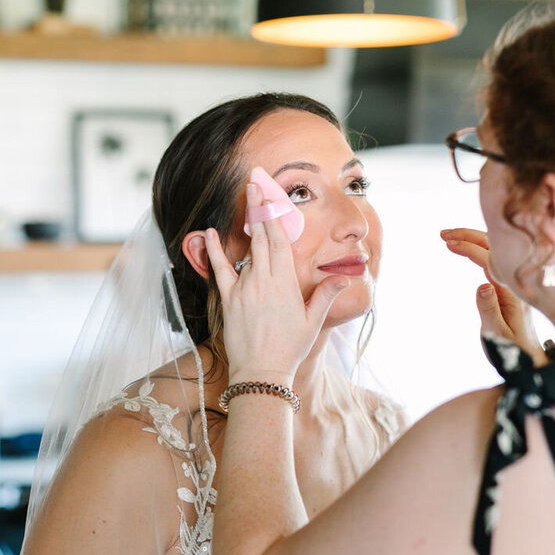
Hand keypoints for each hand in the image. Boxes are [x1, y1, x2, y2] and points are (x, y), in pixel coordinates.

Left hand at [204, 182, 348, 382]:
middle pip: (262, 235)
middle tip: (255, 181)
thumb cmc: (290, 349)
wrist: (262, 373)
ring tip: (245, 198)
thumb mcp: (313, 321)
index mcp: (286, 282)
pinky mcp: (229, 300)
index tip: (271, 192)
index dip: (275, 212)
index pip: (281, 239)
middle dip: (259, 206)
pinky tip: (210, 232)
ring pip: (246, 249)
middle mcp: (264, 280)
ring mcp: (244, 288)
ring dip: (246, 224)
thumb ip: (326, 295)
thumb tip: (344, 277)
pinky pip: (220, 270)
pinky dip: (215, 250)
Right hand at [441, 227, 544, 362]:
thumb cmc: (514, 349)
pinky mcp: (508, 285)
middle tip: (443, 234)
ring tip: (449, 238)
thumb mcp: (498, 334)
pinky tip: (466, 248)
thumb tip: (482, 285)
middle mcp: (514, 281)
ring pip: (493, 251)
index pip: (489, 260)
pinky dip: (478, 250)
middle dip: (468, 236)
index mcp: (512, 290)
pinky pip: (494, 261)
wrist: (531, 357)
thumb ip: (490, 310)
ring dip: (472, 240)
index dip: (469, 248)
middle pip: (493, 247)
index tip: (449, 244)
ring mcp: (512, 282)